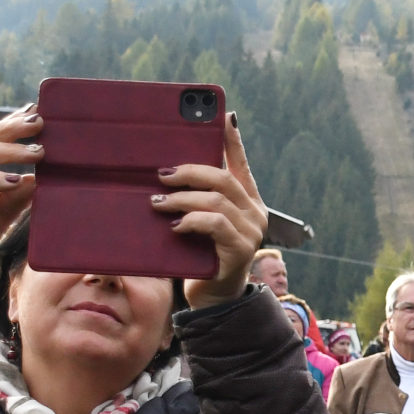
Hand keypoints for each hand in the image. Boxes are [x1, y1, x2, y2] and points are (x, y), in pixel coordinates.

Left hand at [152, 113, 269, 307]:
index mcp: (247, 200)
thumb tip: (167, 171)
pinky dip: (192, 220)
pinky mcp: (240, 250)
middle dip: (190, 171)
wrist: (213, 298)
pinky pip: (215, 224)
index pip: (239, 163)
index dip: (231, 139)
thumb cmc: (202, 256)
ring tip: (158, 203)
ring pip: (216, 200)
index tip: (222, 115)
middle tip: (162, 175)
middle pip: (222, 178)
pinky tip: (175, 225)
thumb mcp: (199, 221)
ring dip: (182, 198)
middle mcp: (254, 212)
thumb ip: (197, 199)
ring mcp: (250, 232)